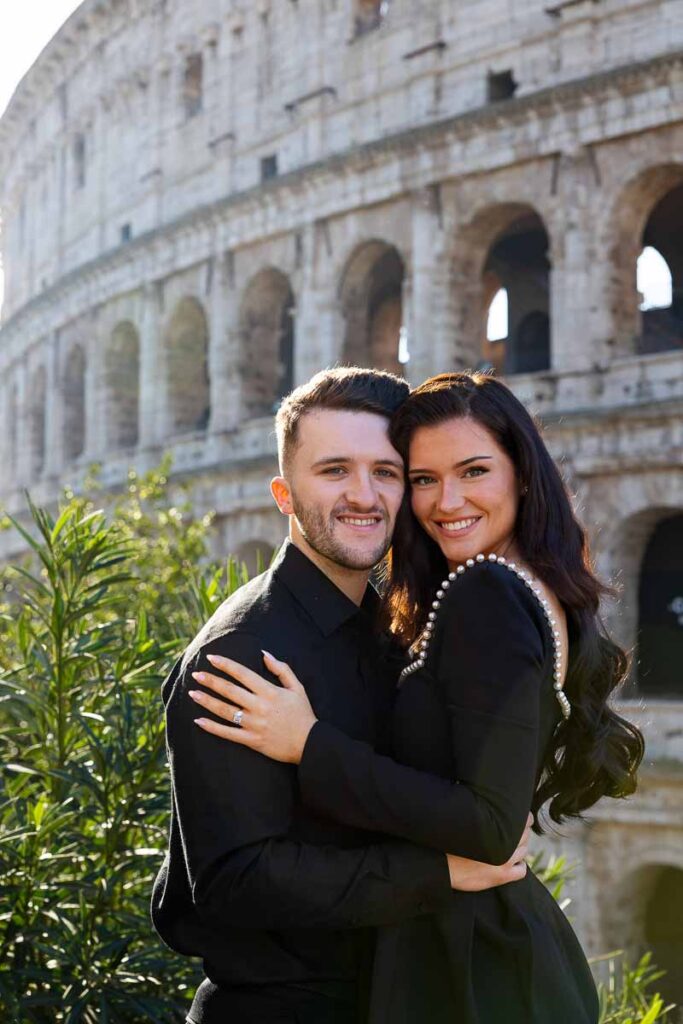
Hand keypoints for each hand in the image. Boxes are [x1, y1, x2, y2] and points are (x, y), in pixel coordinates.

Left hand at [189, 651, 317, 763]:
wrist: (310, 744)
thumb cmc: (303, 713)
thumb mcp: (297, 687)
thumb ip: (281, 669)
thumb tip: (264, 654)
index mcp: (270, 691)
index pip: (243, 674)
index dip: (226, 664)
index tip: (211, 657)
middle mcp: (259, 706)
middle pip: (230, 691)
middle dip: (211, 681)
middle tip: (196, 674)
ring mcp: (254, 724)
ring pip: (225, 711)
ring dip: (207, 701)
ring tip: (193, 693)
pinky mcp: (252, 741)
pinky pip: (228, 733)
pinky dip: (212, 727)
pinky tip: (199, 720)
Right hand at [446, 813, 532, 890]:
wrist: (441, 864)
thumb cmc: (449, 840)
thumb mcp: (467, 818)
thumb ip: (484, 813)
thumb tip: (491, 802)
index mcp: (497, 824)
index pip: (524, 819)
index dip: (522, 818)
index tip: (518, 817)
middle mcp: (505, 842)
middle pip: (525, 835)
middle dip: (521, 832)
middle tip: (512, 832)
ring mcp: (505, 860)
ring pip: (524, 851)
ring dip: (519, 848)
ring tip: (508, 847)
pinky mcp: (502, 876)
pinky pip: (522, 870)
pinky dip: (519, 866)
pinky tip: (511, 864)